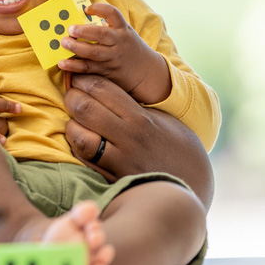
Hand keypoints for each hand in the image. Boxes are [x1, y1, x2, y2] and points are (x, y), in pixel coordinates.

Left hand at [57, 3, 171, 105]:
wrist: (146, 72)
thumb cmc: (128, 48)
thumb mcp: (124, 33)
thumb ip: (107, 27)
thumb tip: (79, 20)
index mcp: (122, 29)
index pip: (113, 13)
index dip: (99, 9)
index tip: (86, 9)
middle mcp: (118, 42)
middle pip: (102, 34)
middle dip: (85, 31)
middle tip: (70, 29)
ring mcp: (113, 58)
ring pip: (94, 53)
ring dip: (77, 48)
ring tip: (63, 43)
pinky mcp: (106, 72)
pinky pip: (89, 68)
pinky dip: (74, 66)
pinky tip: (62, 63)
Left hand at [62, 72, 213, 206]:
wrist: (193, 186)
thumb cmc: (180, 148)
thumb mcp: (164, 120)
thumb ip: (136, 107)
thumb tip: (106, 91)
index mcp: (141, 119)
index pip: (102, 89)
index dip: (85, 80)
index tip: (78, 79)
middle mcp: (128, 138)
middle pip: (85, 109)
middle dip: (72, 97)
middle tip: (71, 95)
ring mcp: (119, 161)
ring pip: (79, 137)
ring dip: (71, 124)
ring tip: (75, 120)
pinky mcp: (113, 180)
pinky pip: (84, 161)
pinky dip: (77, 148)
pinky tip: (79, 140)